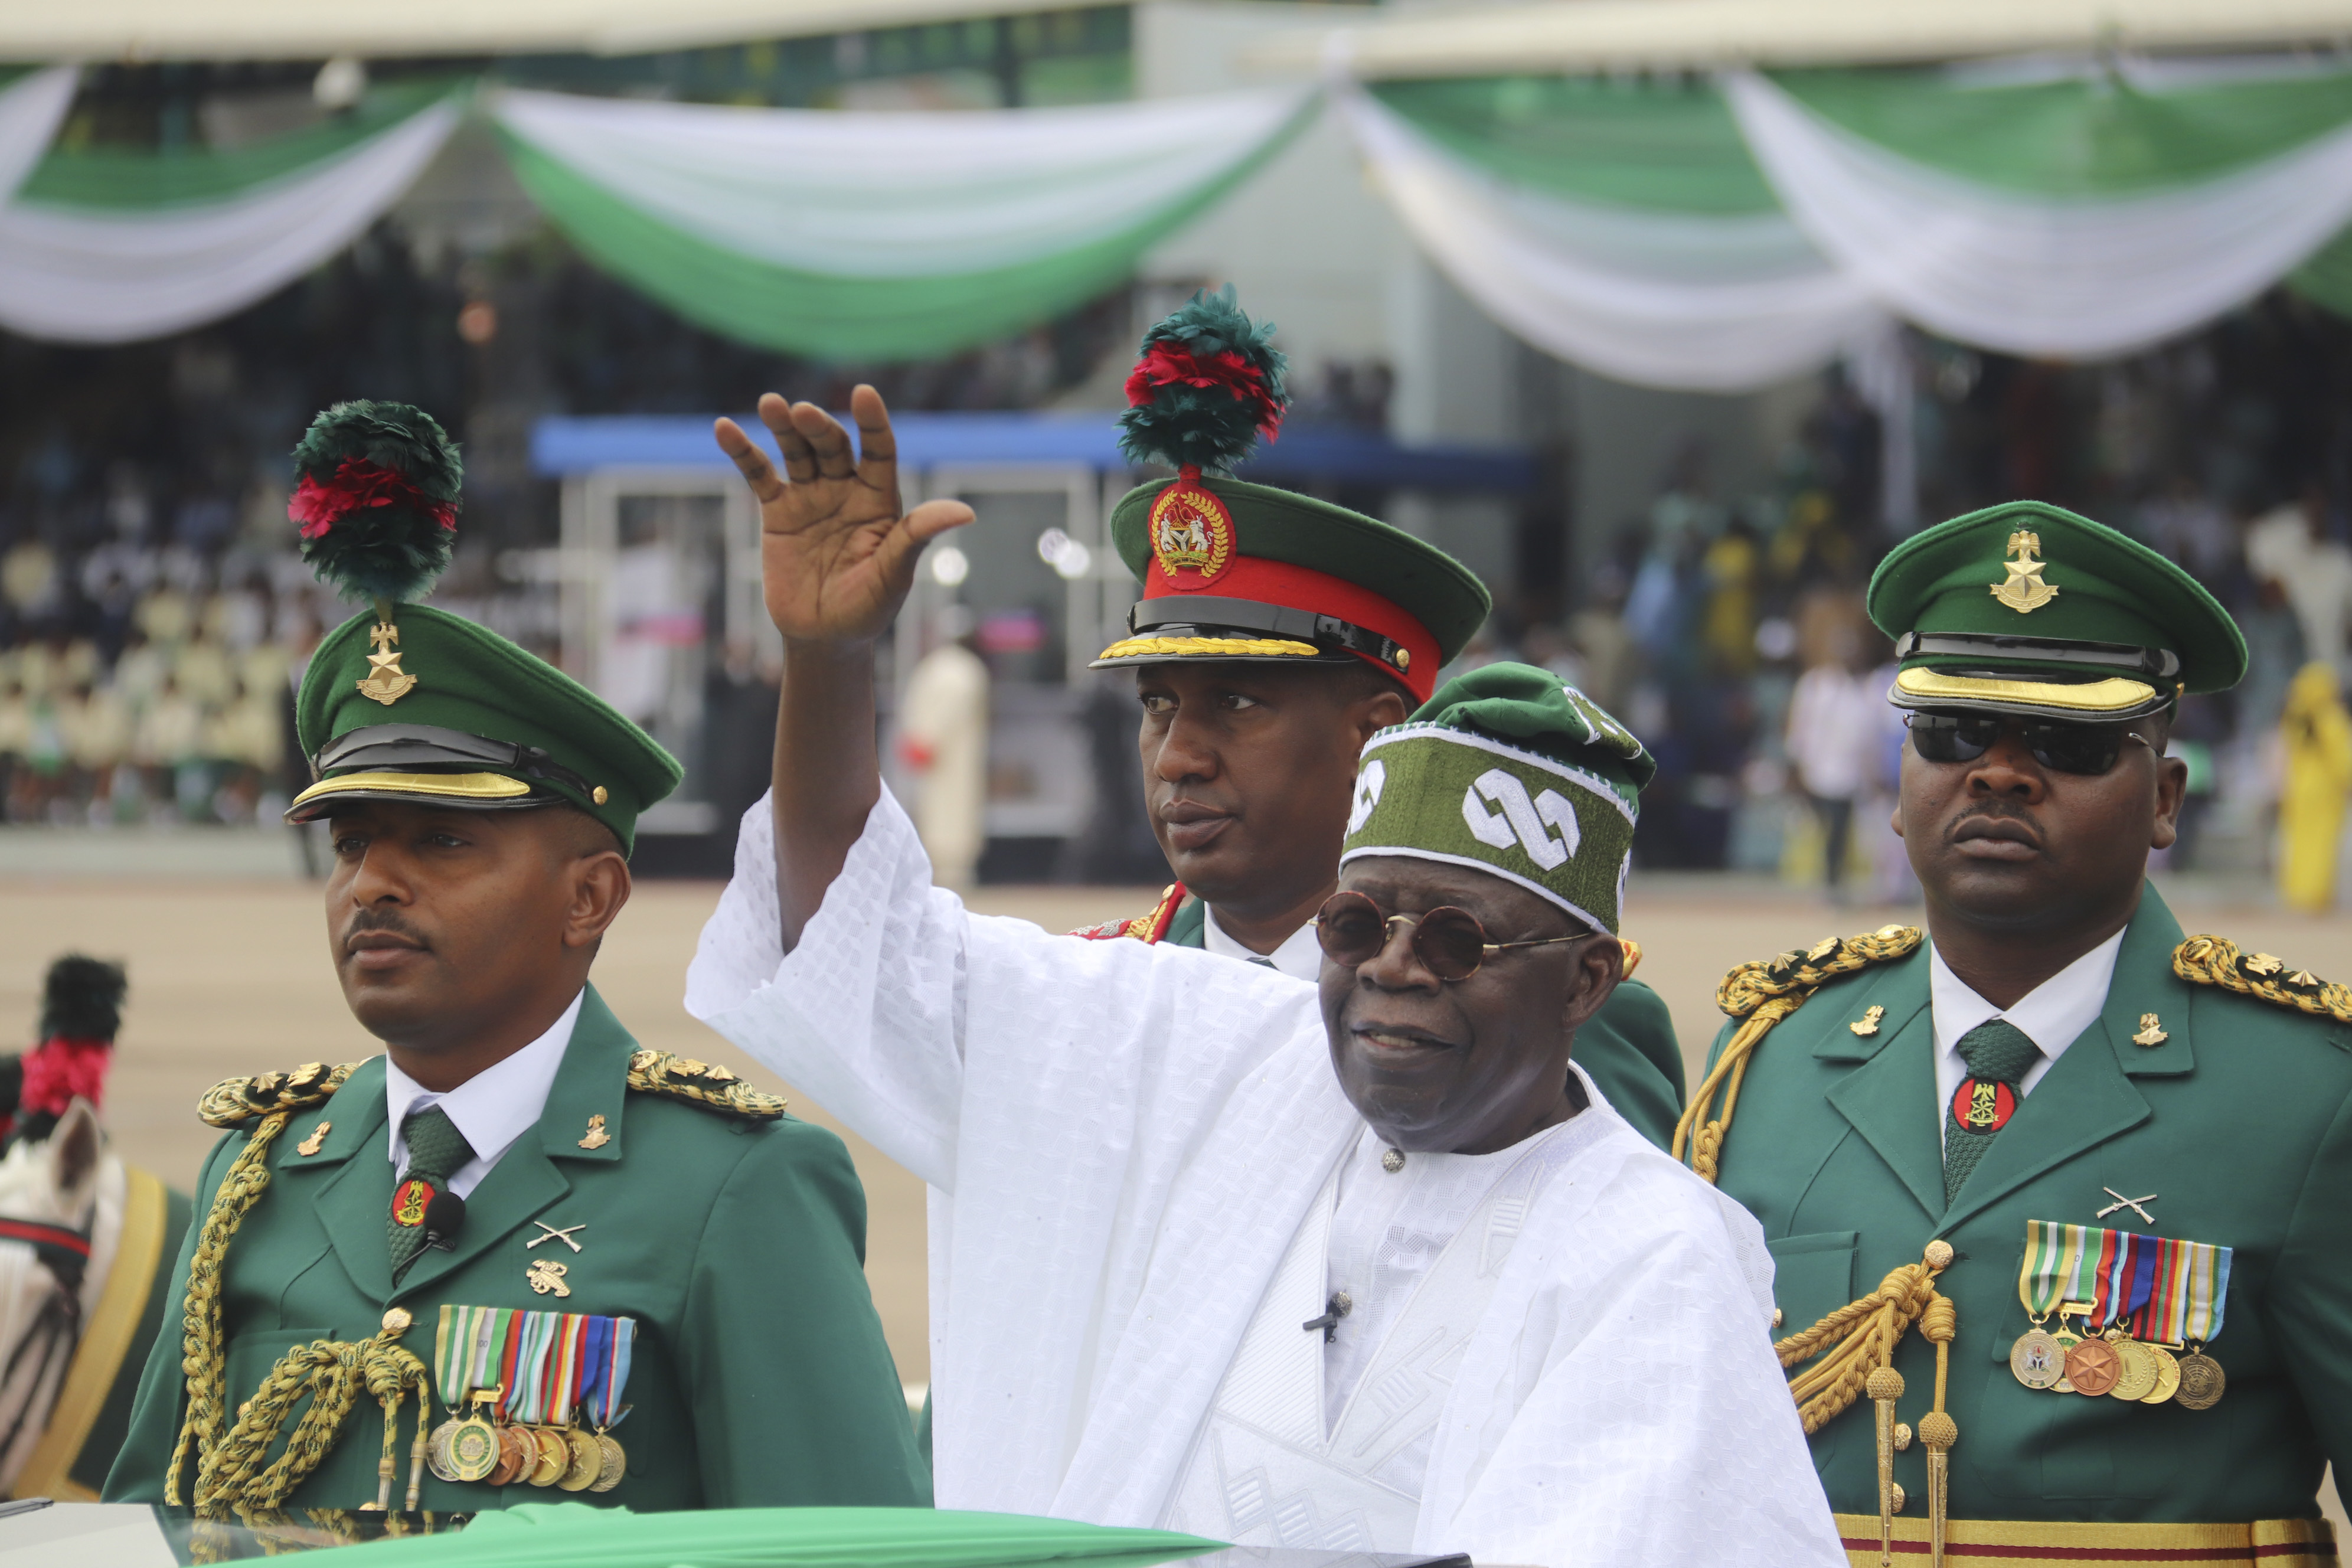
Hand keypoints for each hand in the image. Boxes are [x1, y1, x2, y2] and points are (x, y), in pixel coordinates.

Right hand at [715, 386, 972, 646]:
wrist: (824, 639)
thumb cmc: (868, 609)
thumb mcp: (894, 574)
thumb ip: (917, 537)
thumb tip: (965, 512)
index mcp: (881, 501)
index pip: (880, 450)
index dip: (873, 422)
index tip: (864, 394)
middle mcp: (847, 490)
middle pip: (833, 446)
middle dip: (819, 427)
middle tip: (803, 413)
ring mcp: (811, 497)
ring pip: (797, 451)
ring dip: (783, 426)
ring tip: (771, 404)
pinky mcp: (777, 511)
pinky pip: (759, 474)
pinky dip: (742, 451)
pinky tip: (724, 427)